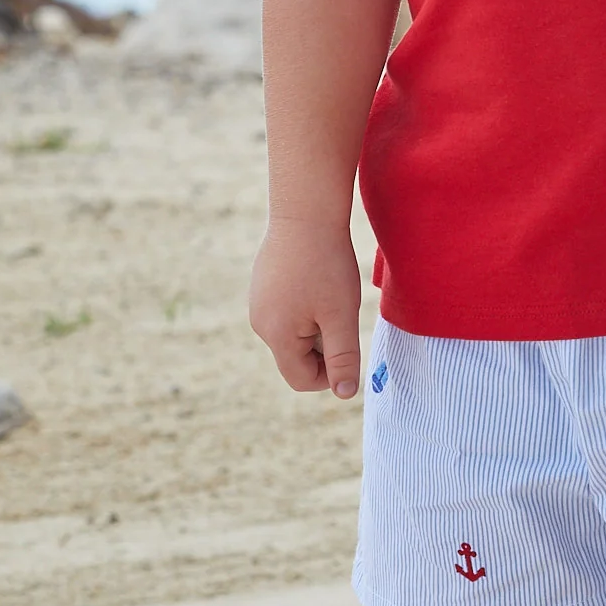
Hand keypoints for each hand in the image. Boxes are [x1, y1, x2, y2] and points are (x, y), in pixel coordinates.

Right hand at [249, 217, 364, 399]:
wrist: (305, 211)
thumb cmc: (326, 264)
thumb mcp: (341, 315)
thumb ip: (342, 358)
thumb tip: (344, 394)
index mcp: (276, 335)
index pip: (301, 379)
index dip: (330, 373)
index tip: (348, 344)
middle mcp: (259, 323)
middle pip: (296, 356)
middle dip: (323, 343)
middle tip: (340, 309)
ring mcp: (257, 302)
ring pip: (293, 332)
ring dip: (317, 323)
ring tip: (328, 289)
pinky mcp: (262, 285)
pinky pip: (287, 311)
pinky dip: (307, 305)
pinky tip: (316, 276)